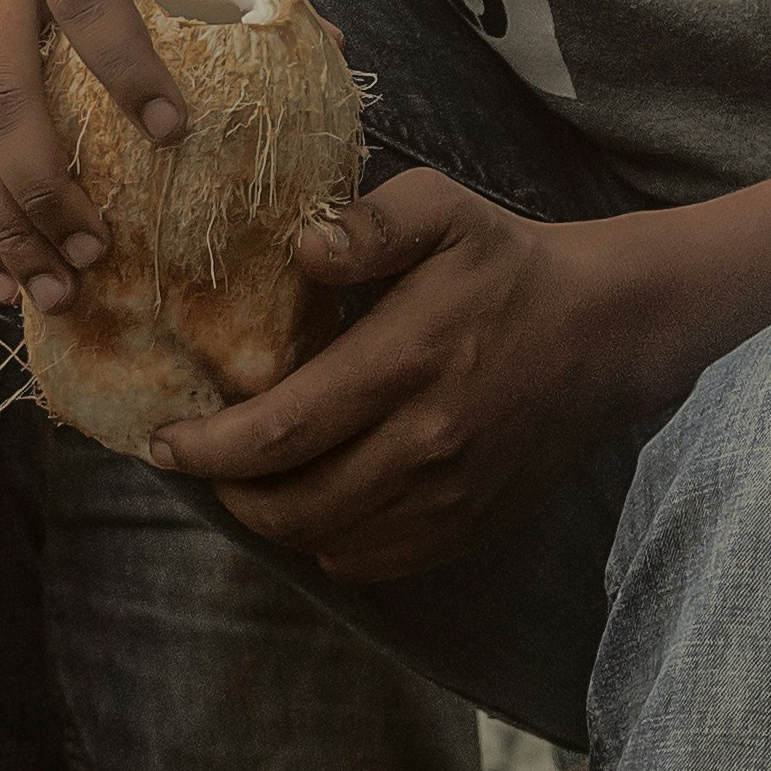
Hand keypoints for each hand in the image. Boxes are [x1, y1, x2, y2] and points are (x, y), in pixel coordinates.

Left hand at [149, 173, 672, 581]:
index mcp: (408, 361)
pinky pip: (371, 561)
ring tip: (254, 477)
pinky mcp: (468, 526)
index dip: (209, 448)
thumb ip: (370, 223)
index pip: (283, 430)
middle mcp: (427, 444)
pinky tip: (320, 496)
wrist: (605, 332)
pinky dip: (328, 541)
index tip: (165, 440)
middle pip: (293, 505)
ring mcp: (450, 497)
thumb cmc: (507, 264)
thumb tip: (301, 250)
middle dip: (228, 491)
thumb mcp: (444, 209)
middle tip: (201, 459)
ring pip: (326, 542)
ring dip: (274, 518)